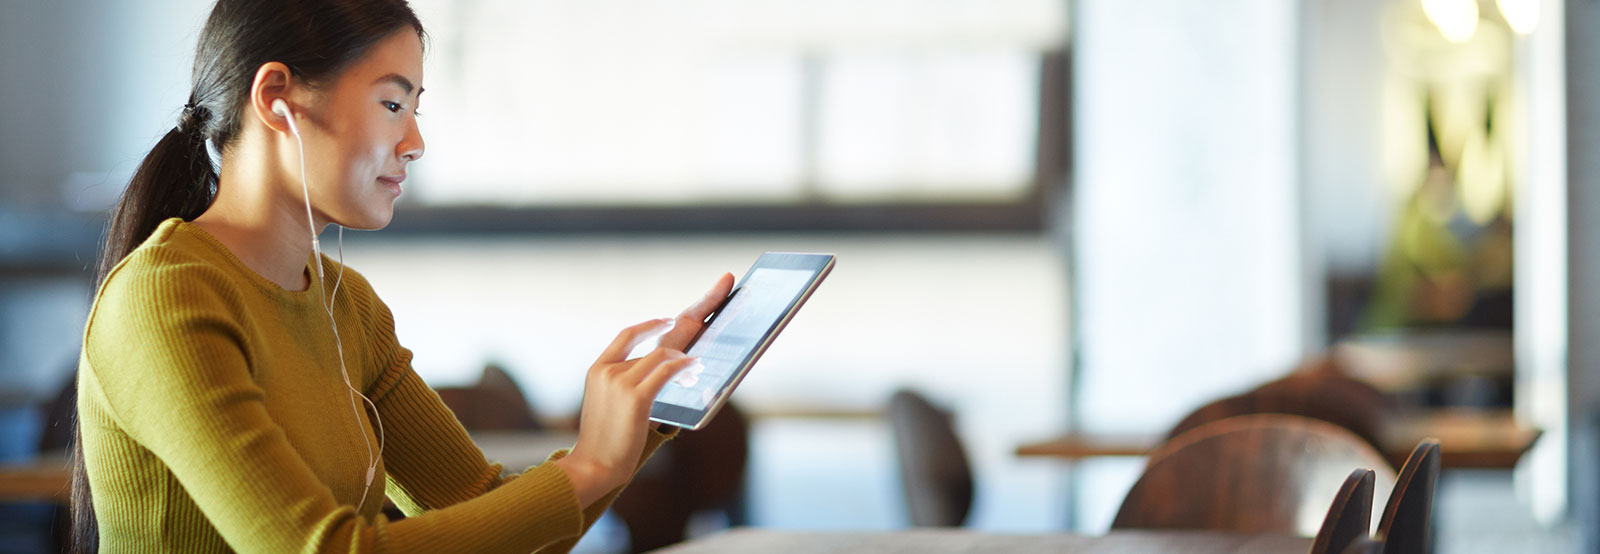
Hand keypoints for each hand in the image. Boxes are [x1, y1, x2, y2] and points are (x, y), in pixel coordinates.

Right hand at [554, 274, 733, 505]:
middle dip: (686, 327)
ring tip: (700, 364)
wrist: (592, 466)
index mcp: (598, 369)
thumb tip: (661, 370)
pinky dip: (685, 367)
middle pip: (654, 345)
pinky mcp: (635, 396)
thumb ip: (628, 384)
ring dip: (687, 359)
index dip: (650, 324)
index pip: (628, 334)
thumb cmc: (605, 441)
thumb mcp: (610, 404)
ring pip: (663, 356)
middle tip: (710, 311)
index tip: (668, 319)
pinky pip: (667, 370)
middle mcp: (608, 369)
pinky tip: (696, 367)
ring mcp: (620, 381)